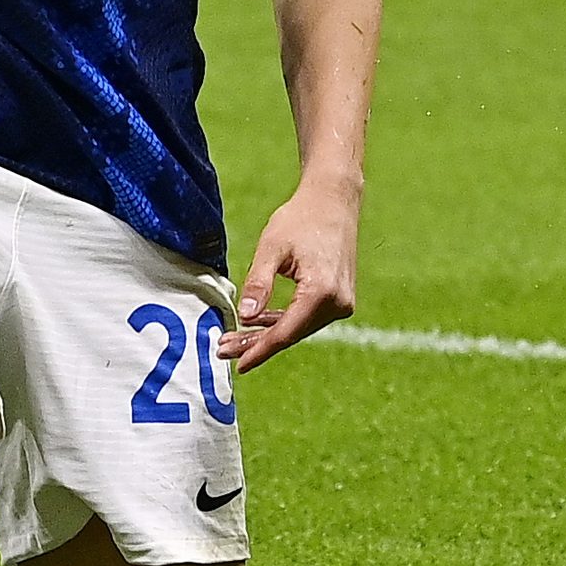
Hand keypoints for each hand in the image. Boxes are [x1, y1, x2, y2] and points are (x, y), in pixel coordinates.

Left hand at [219, 177, 358, 373]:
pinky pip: (306, 317)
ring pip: (298, 328)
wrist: (333, 201)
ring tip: (234, 339)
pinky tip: (258, 323)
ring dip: (268, 334)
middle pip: (291, 333)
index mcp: (322, 291)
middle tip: (223, 350)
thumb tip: (245, 317)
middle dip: (257, 344)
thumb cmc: (301, 219)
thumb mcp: (272, 247)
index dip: (259, 350)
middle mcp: (338, 303)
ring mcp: (342, 303)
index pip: (285, 332)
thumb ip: (259, 283)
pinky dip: (283, 321)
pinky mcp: (339, 299)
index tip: (237, 364)